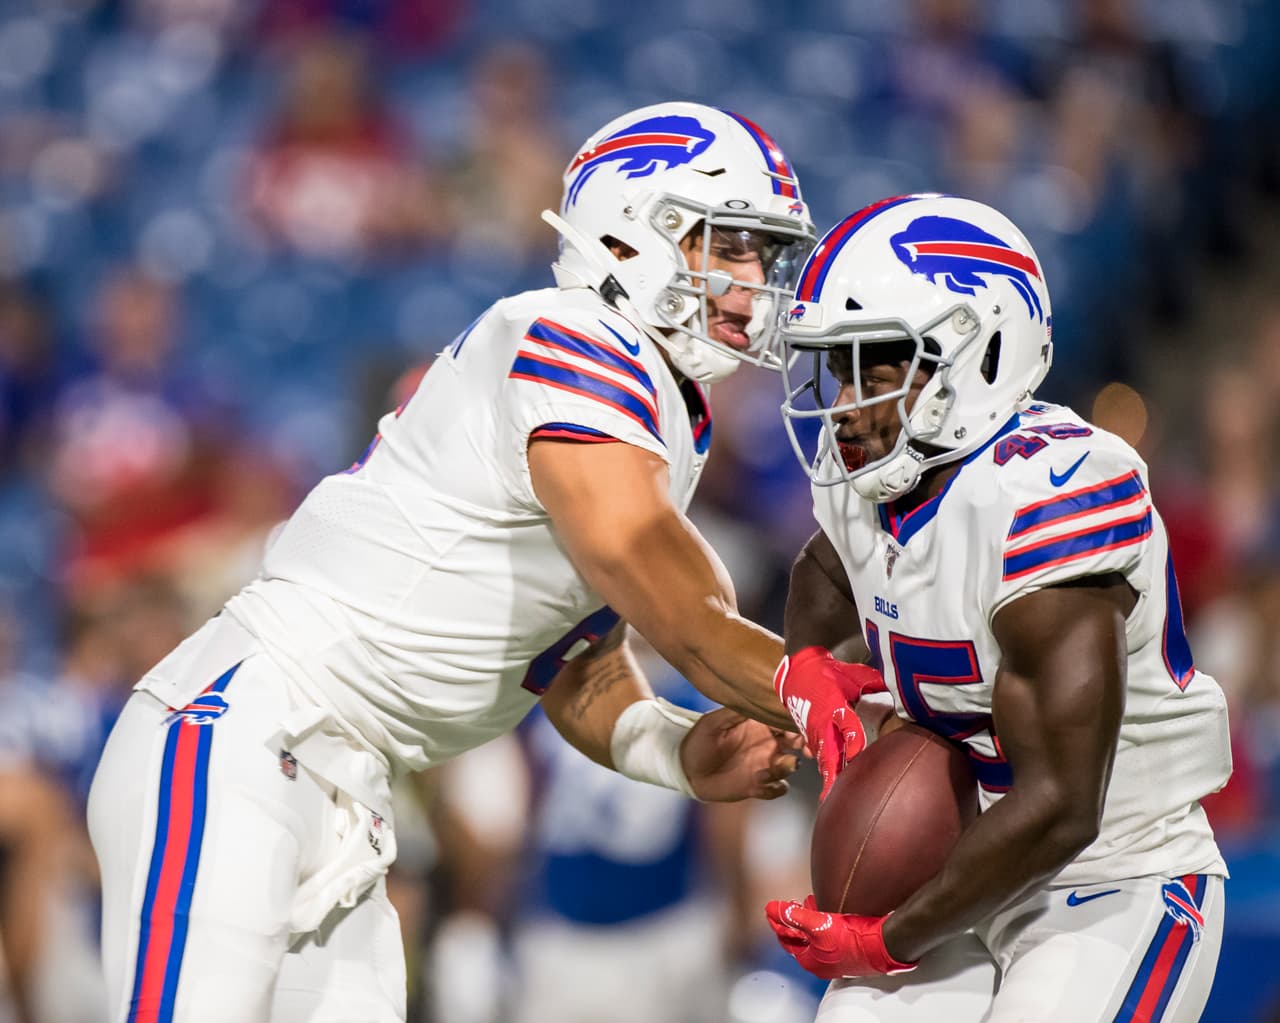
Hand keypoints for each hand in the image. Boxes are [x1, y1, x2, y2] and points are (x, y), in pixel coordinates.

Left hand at [681, 707, 802, 800]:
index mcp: (759, 725)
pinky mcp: (758, 786)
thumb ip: (735, 711)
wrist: (686, 769)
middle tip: (804, 747)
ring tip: (783, 763)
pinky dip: (777, 787)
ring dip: (789, 765)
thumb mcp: (714, 722)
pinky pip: (778, 789)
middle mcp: (766, 744)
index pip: (785, 720)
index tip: (802, 723)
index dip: (797, 721)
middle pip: (796, 742)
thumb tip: (758, 700)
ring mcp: (764, 765)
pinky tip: (764, 782)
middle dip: (804, 744)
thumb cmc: (699, 741)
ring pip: (790, 766)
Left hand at [765, 896, 915, 979]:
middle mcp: (821, 963)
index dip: (778, 922)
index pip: (785, 939)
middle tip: (789, 905)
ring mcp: (835, 958)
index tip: (772, 909)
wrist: (883, 944)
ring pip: (815, 936)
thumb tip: (772, 908)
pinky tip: (828, 911)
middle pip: (800, 938)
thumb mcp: (817, 924)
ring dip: (810, 919)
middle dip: (794, 920)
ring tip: (809, 903)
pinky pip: (829, 935)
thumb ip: (793, 916)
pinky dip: (824, 922)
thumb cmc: (852, 940)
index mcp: (809, 960)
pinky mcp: (847, 951)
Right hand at [774, 647, 886, 798]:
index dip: (855, 742)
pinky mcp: (813, 738)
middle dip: (835, 775)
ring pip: (825, 760)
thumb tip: (900, 688)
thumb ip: (874, 683)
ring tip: (833, 800)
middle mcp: (823, 724)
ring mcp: (815, 734)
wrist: (798, 672)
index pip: (847, 728)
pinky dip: (827, 773)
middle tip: (837, 796)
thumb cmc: (828, 673)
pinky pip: (822, 758)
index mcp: (833, 707)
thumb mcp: (853, 675)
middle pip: (830, 753)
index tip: (860, 756)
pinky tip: (832, 788)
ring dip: (830, 779)